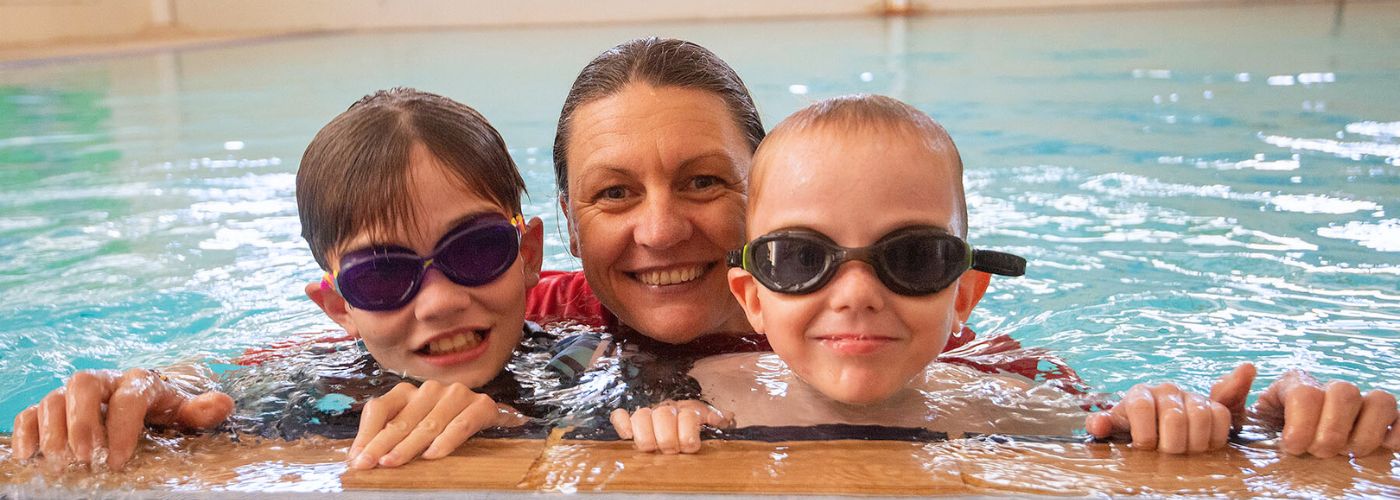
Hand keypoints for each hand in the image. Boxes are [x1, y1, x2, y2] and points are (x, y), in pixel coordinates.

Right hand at [11, 368, 232, 470]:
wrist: (147, 400)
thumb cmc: (166, 409)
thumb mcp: (186, 412)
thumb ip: (201, 410)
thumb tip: (223, 404)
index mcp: (140, 381)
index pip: (130, 395)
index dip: (123, 426)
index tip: (118, 461)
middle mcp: (105, 381)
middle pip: (84, 384)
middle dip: (82, 422)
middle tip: (86, 458)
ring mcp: (76, 394)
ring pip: (54, 397)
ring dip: (54, 431)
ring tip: (62, 464)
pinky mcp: (55, 409)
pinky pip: (31, 412)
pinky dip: (26, 431)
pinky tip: (29, 456)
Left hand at [347, 380, 515, 468]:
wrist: (486, 415)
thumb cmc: (441, 425)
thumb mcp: (410, 428)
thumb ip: (384, 437)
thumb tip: (356, 456)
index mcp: (407, 392)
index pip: (379, 408)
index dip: (366, 434)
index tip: (356, 459)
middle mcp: (430, 389)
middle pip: (401, 420)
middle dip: (382, 445)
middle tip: (368, 464)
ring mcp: (456, 395)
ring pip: (429, 424)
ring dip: (409, 445)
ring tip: (392, 462)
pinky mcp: (480, 405)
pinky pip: (460, 425)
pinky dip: (446, 441)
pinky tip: (432, 455)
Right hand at [610, 400, 730, 453]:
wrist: (679, 420)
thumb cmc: (694, 426)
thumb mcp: (709, 420)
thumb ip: (716, 417)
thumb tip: (724, 417)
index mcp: (687, 409)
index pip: (687, 415)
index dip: (687, 431)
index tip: (690, 446)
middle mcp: (666, 410)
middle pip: (662, 416)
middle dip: (667, 437)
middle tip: (671, 450)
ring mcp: (648, 415)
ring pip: (641, 416)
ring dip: (646, 434)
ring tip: (652, 448)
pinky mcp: (630, 422)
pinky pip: (620, 417)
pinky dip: (622, 424)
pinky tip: (628, 435)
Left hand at [1086, 382, 1231, 453]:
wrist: (1159, 422)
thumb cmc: (1135, 427)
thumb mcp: (1117, 427)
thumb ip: (1104, 425)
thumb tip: (1097, 425)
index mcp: (1140, 394)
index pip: (1141, 407)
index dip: (1144, 433)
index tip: (1144, 448)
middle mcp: (1166, 390)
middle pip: (1174, 417)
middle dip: (1171, 444)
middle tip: (1168, 455)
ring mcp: (1191, 396)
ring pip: (1200, 416)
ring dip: (1194, 443)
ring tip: (1186, 454)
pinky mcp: (1213, 404)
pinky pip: (1221, 416)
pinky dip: (1215, 436)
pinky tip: (1204, 447)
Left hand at [1213, 363, 1398, 456]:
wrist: (1283, 448)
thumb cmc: (1262, 432)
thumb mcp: (1238, 417)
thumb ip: (1227, 395)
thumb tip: (1248, 368)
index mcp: (1295, 384)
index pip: (1305, 392)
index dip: (1301, 423)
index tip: (1291, 447)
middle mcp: (1330, 389)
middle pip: (1344, 392)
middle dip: (1332, 429)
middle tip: (1319, 452)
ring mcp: (1360, 404)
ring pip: (1380, 399)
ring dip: (1366, 431)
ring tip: (1348, 452)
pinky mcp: (1383, 420)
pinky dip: (1398, 431)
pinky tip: (1384, 448)